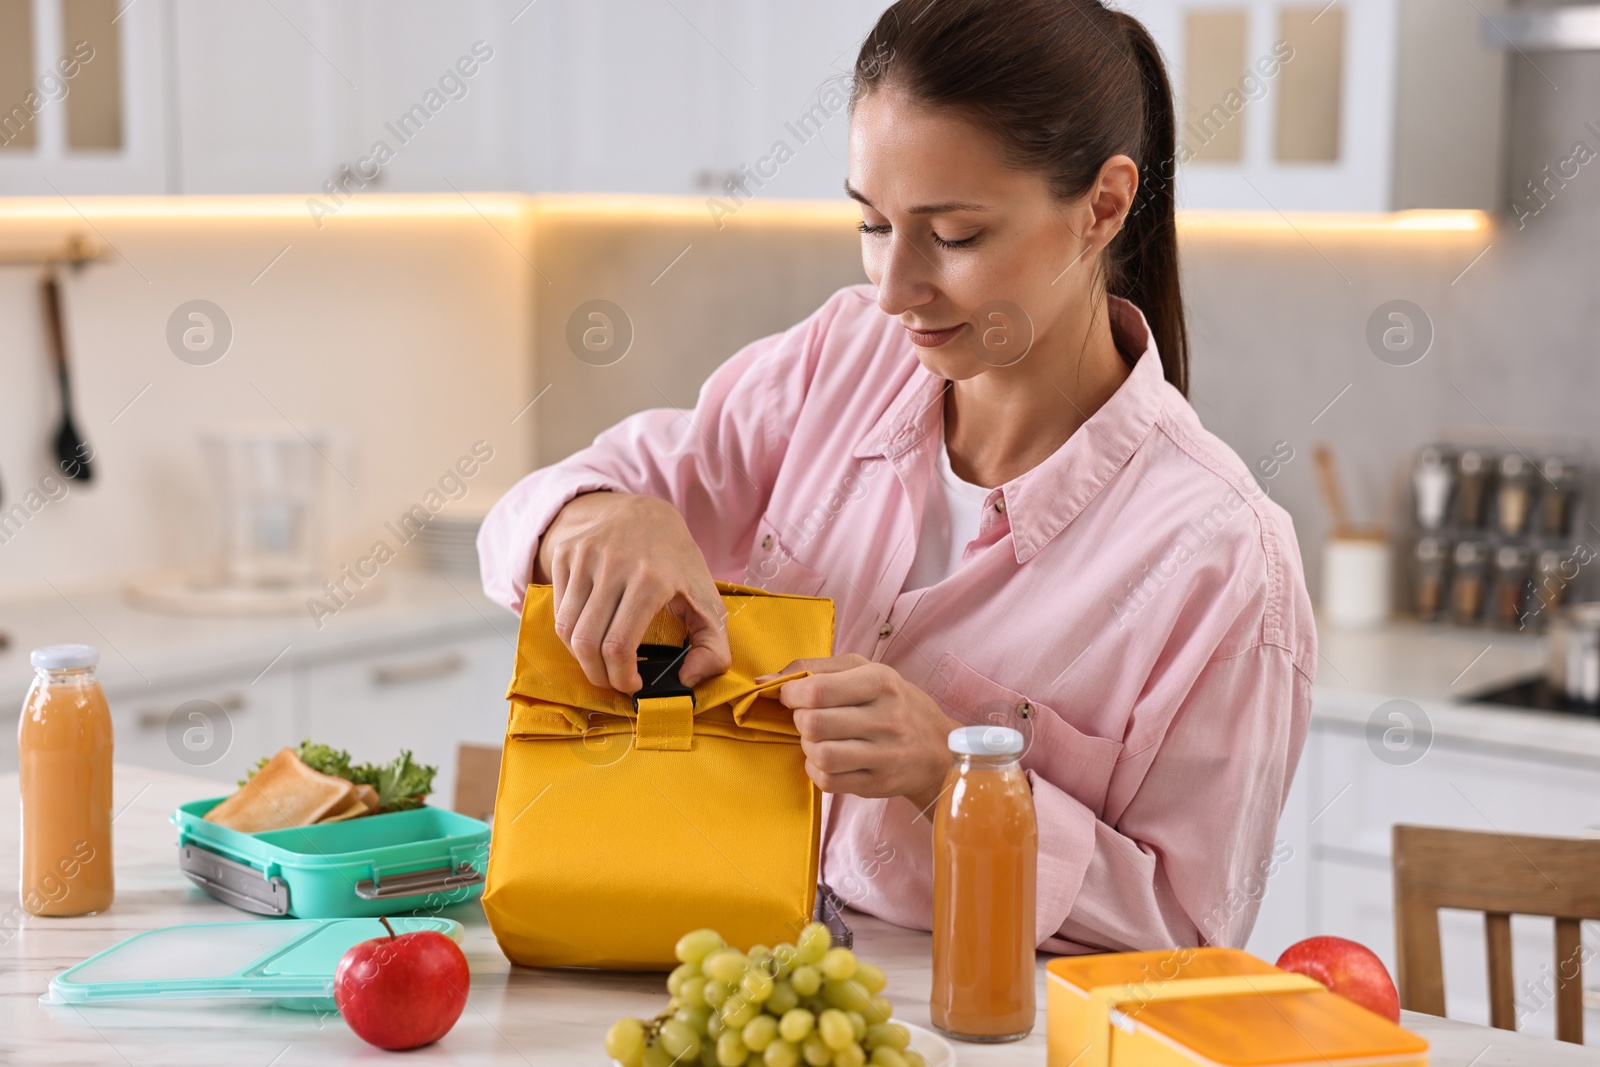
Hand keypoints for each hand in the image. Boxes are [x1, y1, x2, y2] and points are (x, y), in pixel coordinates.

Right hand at [534, 491, 730, 693]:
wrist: (646, 512)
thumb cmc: (677, 563)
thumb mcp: (709, 599)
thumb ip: (714, 648)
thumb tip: (688, 681)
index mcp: (652, 580)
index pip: (619, 646)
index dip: (621, 677)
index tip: (632, 685)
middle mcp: (614, 565)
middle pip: (587, 643)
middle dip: (598, 675)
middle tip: (612, 681)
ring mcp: (586, 556)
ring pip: (566, 629)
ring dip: (581, 657)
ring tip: (600, 662)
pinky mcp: (566, 553)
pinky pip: (557, 609)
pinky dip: (570, 632)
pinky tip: (591, 633)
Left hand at [769, 654, 960, 814]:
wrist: (937, 748)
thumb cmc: (892, 701)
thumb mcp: (863, 670)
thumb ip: (813, 668)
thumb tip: (763, 680)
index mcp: (880, 681)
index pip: (818, 690)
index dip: (791, 694)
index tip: (791, 696)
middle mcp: (886, 718)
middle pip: (813, 724)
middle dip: (799, 721)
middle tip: (808, 718)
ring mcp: (884, 754)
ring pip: (820, 755)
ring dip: (808, 748)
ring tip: (818, 740)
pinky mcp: (878, 784)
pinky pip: (828, 781)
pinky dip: (817, 770)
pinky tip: (828, 760)